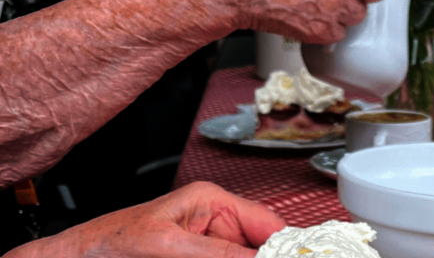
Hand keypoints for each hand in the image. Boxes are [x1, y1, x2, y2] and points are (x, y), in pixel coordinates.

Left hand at [7, 182, 284, 257]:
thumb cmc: (107, 244)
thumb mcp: (170, 246)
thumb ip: (220, 253)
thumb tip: (263, 256)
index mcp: (212, 201)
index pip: (268, 224)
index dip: (288, 244)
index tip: (305, 254)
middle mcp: (214, 223)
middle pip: (259, 246)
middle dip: (268, 255)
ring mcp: (206, 247)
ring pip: (243, 256)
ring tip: (277, 256)